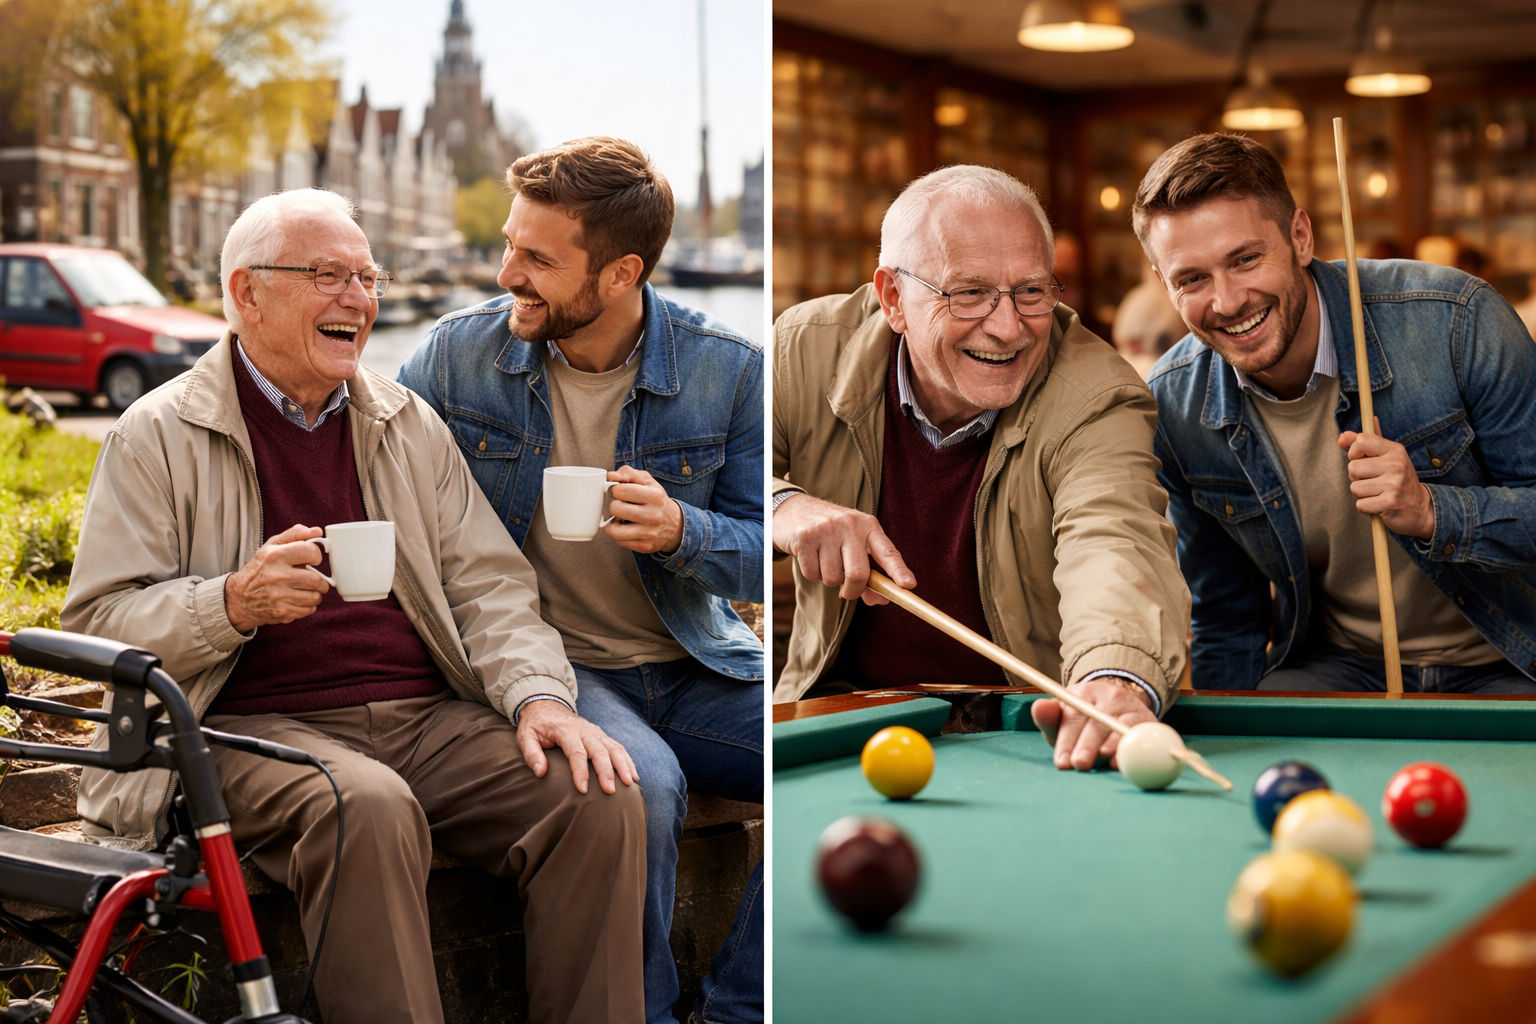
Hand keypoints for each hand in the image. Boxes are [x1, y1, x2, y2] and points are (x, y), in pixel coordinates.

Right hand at [224, 524, 328, 631]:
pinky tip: (297, 599)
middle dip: (320, 580)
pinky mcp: (282, 611)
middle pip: (316, 579)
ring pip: (316, 596)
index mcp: (275, 556)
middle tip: (313, 579)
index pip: (311, 552)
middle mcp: (277, 576)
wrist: (240, 597)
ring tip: (305, 589)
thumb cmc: (260, 569)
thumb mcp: (272, 546)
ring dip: (315, 593)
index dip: (316, 556)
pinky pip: (310, 609)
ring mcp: (279, 596)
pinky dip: (308, 605)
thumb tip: (318, 531)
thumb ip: (295, 535)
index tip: (312, 560)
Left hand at [515, 699, 637, 794]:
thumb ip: (531, 754)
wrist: (547, 705)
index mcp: (565, 730)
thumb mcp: (525, 736)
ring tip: (629, 783)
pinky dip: (627, 760)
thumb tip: (541, 773)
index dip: (580, 772)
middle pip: (599, 751)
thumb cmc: (536, 725)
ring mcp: (595, 732)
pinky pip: (617, 747)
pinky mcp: (601, 735)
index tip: (583, 790)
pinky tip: (633, 775)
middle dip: (606, 772)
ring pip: (613, 748)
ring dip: (623, 765)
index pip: (576, 752)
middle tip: (610, 791)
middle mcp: (584, 730)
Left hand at [603, 465, 683, 554]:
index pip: (622, 490)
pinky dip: (617, 534)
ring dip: (612, 523)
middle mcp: (653, 515)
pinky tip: (623, 528)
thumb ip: (629, 473)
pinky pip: (619, 541)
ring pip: (615, 530)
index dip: (616, 490)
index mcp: (655, 496)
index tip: (621, 492)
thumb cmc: (657, 501)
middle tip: (620, 505)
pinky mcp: (644, 546)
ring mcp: (649, 533)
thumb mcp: (648, 482)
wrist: (675, 525)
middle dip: (614, 505)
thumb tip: (611, 476)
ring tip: (618, 518)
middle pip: (616, 508)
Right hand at [771, 492, 915, 603]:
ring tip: (823, 560)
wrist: (793, 509)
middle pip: (858, 574)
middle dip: (852, 591)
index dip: (899, 571)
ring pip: (833, 578)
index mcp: (868, 526)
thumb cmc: (830, 534)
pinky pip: (812, 574)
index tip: (909, 586)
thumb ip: (868, 572)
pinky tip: (809, 556)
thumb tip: (879, 599)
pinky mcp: (805, 537)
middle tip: (846, 592)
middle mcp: (850, 524)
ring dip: (828, 579)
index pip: (888, 551)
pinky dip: (812, 573)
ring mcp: (826, 529)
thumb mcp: (853, 545)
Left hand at [1029, 677, 1156, 770]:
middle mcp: (1109, 696)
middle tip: (1080, 764)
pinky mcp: (1149, 721)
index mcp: (1083, 693)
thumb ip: (1050, 719)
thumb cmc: (1084, 722)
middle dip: (1087, 745)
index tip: (1062, 762)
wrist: (1121, 708)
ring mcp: (1131, 707)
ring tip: (1105, 763)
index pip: (1073, 717)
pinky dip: (1134, 750)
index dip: (1066, 740)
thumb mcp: (1065, 719)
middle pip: (1097, 722)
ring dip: (1113, 747)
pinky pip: (1142, 736)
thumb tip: (1038, 707)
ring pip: (1121, 728)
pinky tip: (1126, 761)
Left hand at [1337, 420, 1434, 538]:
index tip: (1361, 459)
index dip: (1353, 452)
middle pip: (1353, 468)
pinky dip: (1366, 507)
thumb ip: (1364, 445)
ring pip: (1355, 488)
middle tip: (1373, 481)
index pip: (1361, 441)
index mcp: (1395, 450)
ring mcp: (1394, 484)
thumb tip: (1342, 437)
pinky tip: (1379, 504)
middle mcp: (1396, 465)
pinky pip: (1360, 504)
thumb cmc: (1397, 480)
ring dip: (1361, 494)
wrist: (1420, 508)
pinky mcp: (1390, 503)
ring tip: (1377, 493)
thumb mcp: (1386, 458)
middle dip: (1357, 478)